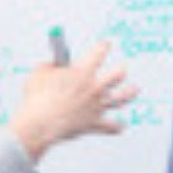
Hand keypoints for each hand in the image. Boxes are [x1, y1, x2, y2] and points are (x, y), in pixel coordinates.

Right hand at [8, 41, 138, 161]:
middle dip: (121, 70)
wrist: (40, 124)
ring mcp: (96, 106)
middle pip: (117, 75)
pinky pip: (110, 127)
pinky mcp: (93, 124)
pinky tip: (120, 126)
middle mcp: (94, 88)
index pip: (99, 53)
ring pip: (121, 98)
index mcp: (82, 72)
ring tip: (134, 89)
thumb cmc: (37, 98)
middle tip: (122, 69)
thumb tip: (53, 64)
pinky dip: (115, 127)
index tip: (106, 45)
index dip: (103, 47)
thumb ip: (48, 66)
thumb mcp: (39, 74)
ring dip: (129, 93)